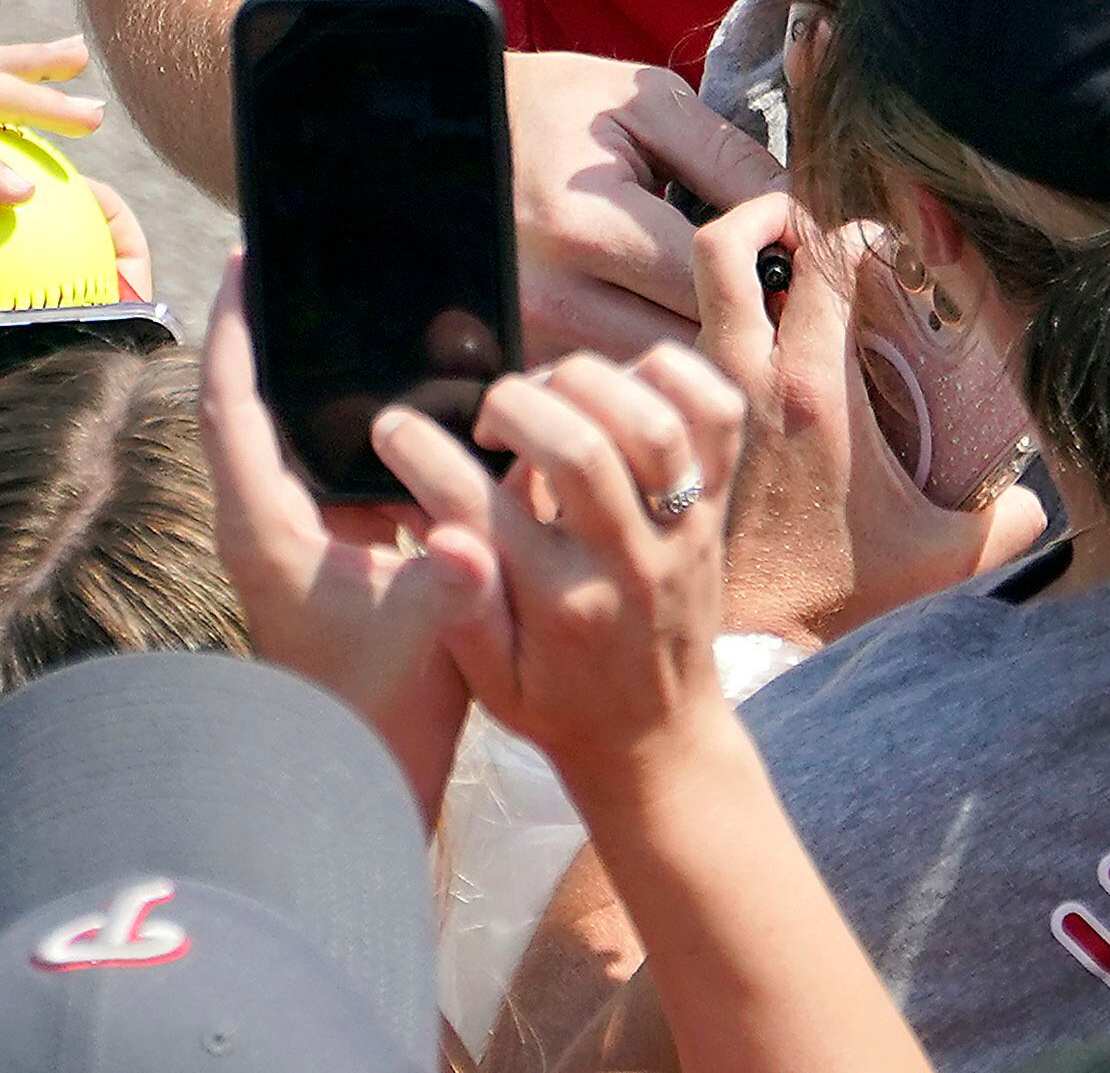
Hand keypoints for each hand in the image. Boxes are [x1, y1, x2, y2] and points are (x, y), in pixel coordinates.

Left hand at [197, 260, 474, 819]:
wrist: (358, 779)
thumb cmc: (378, 708)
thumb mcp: (427, 624)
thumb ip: (457, 560)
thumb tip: (498, 506)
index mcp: (265, 525)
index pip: (229, 401)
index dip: (234, 326)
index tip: (246, 258)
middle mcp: (263, 522)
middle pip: (248, 403)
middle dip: (270, 332)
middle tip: (301, 262)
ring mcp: (289, 539)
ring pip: (286, 433)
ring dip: (308, 376)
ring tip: (349, 307)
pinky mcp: (321, 555)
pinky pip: (324, 466)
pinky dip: (348, 423)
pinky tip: (398, 394)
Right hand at [380, 342, 749, 805]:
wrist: (658, 735)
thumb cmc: (558, 702)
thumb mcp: (491, 681)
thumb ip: (461, 609)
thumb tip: (437, 537)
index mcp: (559, 605)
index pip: (477, 508)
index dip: (420, 453)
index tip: (391, 429)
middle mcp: (627, 561)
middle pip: (578, 447)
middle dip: (513, 405)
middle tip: (488, 421)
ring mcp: (682, 527)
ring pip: (653, 422)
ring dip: (588, 384)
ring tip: (551, 399)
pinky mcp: (716, 503)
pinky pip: (717, 414)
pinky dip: (671, 375)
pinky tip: (622, 385)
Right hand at [508, 50, 782, 360]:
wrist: (441, 134)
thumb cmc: (551, 109)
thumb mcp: (642, 104)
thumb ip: (727, 157)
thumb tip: (802, 215)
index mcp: (584, 228)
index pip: (712, 285)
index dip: (768, 270)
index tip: (789, 251)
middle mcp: (550, 299)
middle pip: (687, 351)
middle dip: (741, 328)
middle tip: (769, 294)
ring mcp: (527, 340)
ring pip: (652, 386)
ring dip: (698, 359)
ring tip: (723, 311)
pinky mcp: (519, 359)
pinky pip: (610, 388)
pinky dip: (648, 369)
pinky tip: (665, 325)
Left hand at [685, 197, 1034, 644]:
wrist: (749, 642)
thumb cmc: (837, 596)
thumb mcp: (941, 557)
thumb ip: (1006, 526)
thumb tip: (1041, 506)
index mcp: (814, 388)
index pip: (828, 257)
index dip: (856, 231)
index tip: (880, 243)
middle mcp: (747, 377)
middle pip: (727, 242)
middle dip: (765, 212)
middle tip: (801, 228)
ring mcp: (704, 397)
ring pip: (691, 286)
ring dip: (729, 265)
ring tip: (771, 275)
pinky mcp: (681, 421)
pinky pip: (676, 339)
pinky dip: (705, 322)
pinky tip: (742, 347)